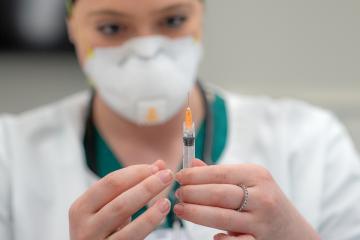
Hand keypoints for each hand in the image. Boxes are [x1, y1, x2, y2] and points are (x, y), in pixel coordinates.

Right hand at [69, 160, 173, 239]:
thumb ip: (131, 186)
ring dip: (149, 203)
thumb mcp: (110, 209)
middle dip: (146, 185)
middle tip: (167, 176)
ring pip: (123, 214)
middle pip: (119, 198)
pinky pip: (131, 236)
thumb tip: (159, 165)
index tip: (155, 168)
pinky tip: (161, 213)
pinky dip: (149, 221)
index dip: (136, 173)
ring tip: (166, 198)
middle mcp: (84, 224)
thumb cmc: (102, 233)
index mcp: (81, 207)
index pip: (110, 182)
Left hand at [174, 160, 319, 239]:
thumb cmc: (264, 201)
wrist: (293, 230)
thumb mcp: (249, 182)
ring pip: (221, 216)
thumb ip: (220, 174)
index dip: (195, 175)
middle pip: (218, 194)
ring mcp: (262, 220)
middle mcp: (262, 196)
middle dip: (192, 193)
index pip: (220, 173)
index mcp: (257, 175)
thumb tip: (191, 163)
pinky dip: (222, 239)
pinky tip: (211, 236)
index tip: (179, 177)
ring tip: (180, 209)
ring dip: (196, 213)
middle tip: (177, 194)